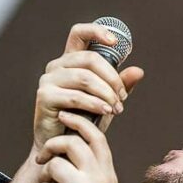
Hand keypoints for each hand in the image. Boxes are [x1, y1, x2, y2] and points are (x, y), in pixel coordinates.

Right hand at [33, 23, 144, 153]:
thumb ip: (120, 86)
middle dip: (112, 78)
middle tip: (122, 97)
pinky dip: (95, 104)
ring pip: (85, 77)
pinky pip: (76, 96)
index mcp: (70, 61)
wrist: (64, 150)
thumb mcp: (106, 101)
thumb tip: (138, 71)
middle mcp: (56, 66)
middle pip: (89, 59)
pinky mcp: (44, 96)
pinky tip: (106, 112)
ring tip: (117, 108)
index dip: (97, 31)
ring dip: (106, 93)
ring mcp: (48, 80)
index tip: (116, 42)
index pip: (79, 33)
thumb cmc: (83, 123)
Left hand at [34, 111, 119, 182]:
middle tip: (44, 158)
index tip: (65, 117)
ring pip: (55, 166)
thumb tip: (74, 147)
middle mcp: (100, 182)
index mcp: (108, 176)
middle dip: (52, 146)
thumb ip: (93, 172)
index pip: (96, 136)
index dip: (78, 121)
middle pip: (72, 143)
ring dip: (46, 177)